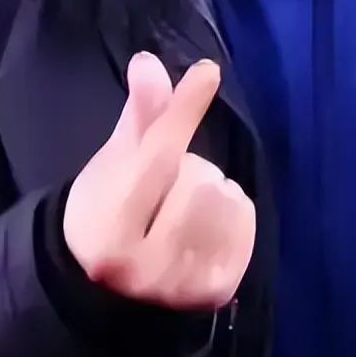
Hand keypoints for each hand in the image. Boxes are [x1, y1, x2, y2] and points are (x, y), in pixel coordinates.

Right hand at [63, 52, 255, 309]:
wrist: (111, 294)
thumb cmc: (109, 214)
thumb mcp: (113, 164)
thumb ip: (139, 116)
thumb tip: (149, 62)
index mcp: (110, 231)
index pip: (155, 158)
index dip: (182, 110)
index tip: (207, 71)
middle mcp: (145, 267)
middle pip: (198, 178)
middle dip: (189, 169)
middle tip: (166, 189)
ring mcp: (183, 284)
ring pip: (225, 197)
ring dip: (212, 189)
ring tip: (185, 209)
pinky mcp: (217, 291)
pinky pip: (245, 219)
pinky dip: (234, 211)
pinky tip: (208, 226)